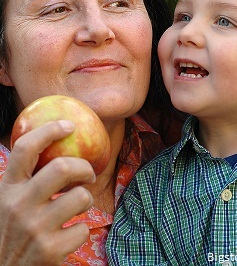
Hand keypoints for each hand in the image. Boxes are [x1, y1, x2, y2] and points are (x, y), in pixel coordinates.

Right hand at [0, 120, 95, 265]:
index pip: (25, 148)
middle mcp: (19, 205)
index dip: (49, 130)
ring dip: (86, 199)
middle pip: (62, 167)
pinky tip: (70, 234)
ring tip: (79, 205)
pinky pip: (83, 229)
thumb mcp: (7, 202)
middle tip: (88, 174)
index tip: (69, 125)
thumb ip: (23, 180)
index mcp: (7, 188)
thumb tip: (50, 144)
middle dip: (84, 167)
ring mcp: (35, 228)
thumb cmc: (11, 232)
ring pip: (80, 197)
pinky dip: (82, 230)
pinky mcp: (50, 251)